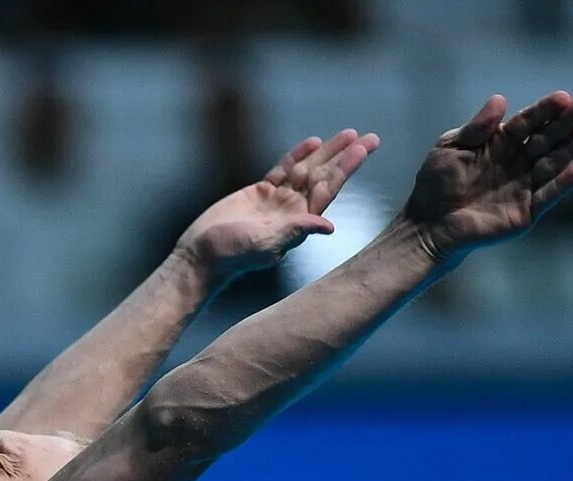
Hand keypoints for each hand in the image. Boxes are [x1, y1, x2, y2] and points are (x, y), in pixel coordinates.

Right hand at [176, 129, 380, 278]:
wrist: (201, 255)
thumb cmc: (233, 255)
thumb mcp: (266, 244)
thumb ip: (295, 231)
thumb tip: (329, 226)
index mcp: (299, 222)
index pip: (329, 189)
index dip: (347, 168)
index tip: (364, 149)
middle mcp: (292, 210)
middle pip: (325, 176)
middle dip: (346, 156)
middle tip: (371, 138)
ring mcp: (276, 200)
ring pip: (306, 169)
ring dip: (327, 152)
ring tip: (349, 133)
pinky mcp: (258, 193)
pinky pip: (283, 170)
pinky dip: (297, 155)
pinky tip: (312, 142)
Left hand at [400, 92, 572, 260]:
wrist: (428, 224)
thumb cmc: (435, 183)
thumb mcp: (450, 148)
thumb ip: (476, 129)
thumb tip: (500, 100)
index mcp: (500, 143)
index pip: (527, 123)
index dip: (544, 111)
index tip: (562, 97)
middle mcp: (517, 162)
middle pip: (545, 139)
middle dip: (564, 123)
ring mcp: (523, 187)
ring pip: (552, 164)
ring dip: (571, 147)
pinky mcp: (526, 212)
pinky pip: (547, 196)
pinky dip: (563, 183)